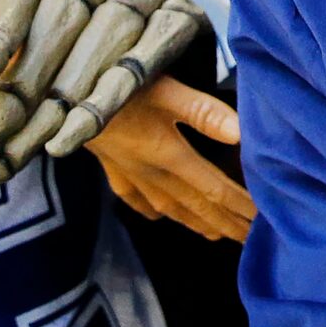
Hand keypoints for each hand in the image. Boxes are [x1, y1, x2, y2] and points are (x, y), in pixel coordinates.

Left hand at [0, 0, 213, 212]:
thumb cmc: (82, 38)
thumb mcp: (28, 47)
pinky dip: (99, 107)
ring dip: (48, 118)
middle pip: (41, 50)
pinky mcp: (178, 17)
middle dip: (3, 115)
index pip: (0, 27)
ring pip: (87, 60)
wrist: (169, 22)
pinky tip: (66, 142)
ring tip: (13, 163)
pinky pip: (135, 67)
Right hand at [89, 74, 254, 241]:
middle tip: (250, 240)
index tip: (264, 221)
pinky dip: (153, 210)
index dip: (241, 206)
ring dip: (197, 223)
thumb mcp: (164, 90)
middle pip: (197, 205)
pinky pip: (136, 198)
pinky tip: (159, 216)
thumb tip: (243, 133)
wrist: (60, 96)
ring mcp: (129, 174)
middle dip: (226, 224)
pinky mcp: (111, 167)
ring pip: (170, 207)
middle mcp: (152, 173)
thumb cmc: (115, 86)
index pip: (215, 189)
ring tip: (218, 236)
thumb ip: (203, 112)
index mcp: (170, 156)